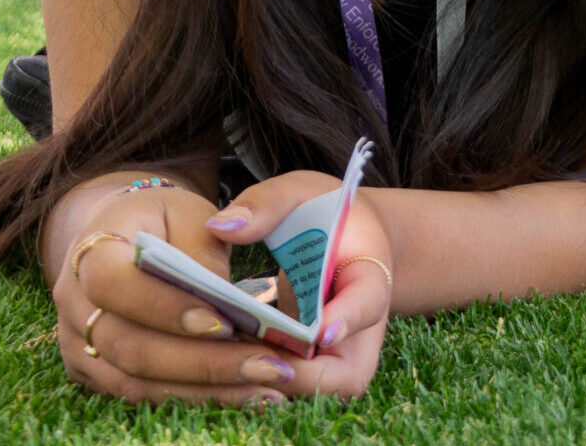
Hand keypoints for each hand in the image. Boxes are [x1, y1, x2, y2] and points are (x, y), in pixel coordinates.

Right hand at [54, 182, 308, 405]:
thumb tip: (223, 291)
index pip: (113, 284)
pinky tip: (243, 393)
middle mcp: (75, 304)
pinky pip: (141, 394)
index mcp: (91, 252)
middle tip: (268, 365)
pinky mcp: (94, 372)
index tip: (223, 322)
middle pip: (129, 347)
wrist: (120, 235)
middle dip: (202, 362)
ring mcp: (78, 344)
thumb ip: (204, 243)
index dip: (164, 307)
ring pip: (136, 381)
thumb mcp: (187, 211)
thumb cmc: (160, 220)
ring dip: (205, 389)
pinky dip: (193, 397)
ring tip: (267, 387)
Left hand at [200, 170, 396, 399]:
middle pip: (338, 373)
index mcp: (371, 277)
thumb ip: (265, 204)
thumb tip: (220, 225)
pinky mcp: (316, 375)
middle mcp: (362, 331)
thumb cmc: (323, 214)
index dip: (348, 319)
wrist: (347, 242)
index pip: (367, 303)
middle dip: (286, 369)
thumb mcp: (300, 192)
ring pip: (309, 392)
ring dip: (263, 380)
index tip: (322, 331)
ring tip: (214, 354)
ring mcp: (341, 360)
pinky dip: (252, 382)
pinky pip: (286, 391)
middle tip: (233, 349)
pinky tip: (215, 358)